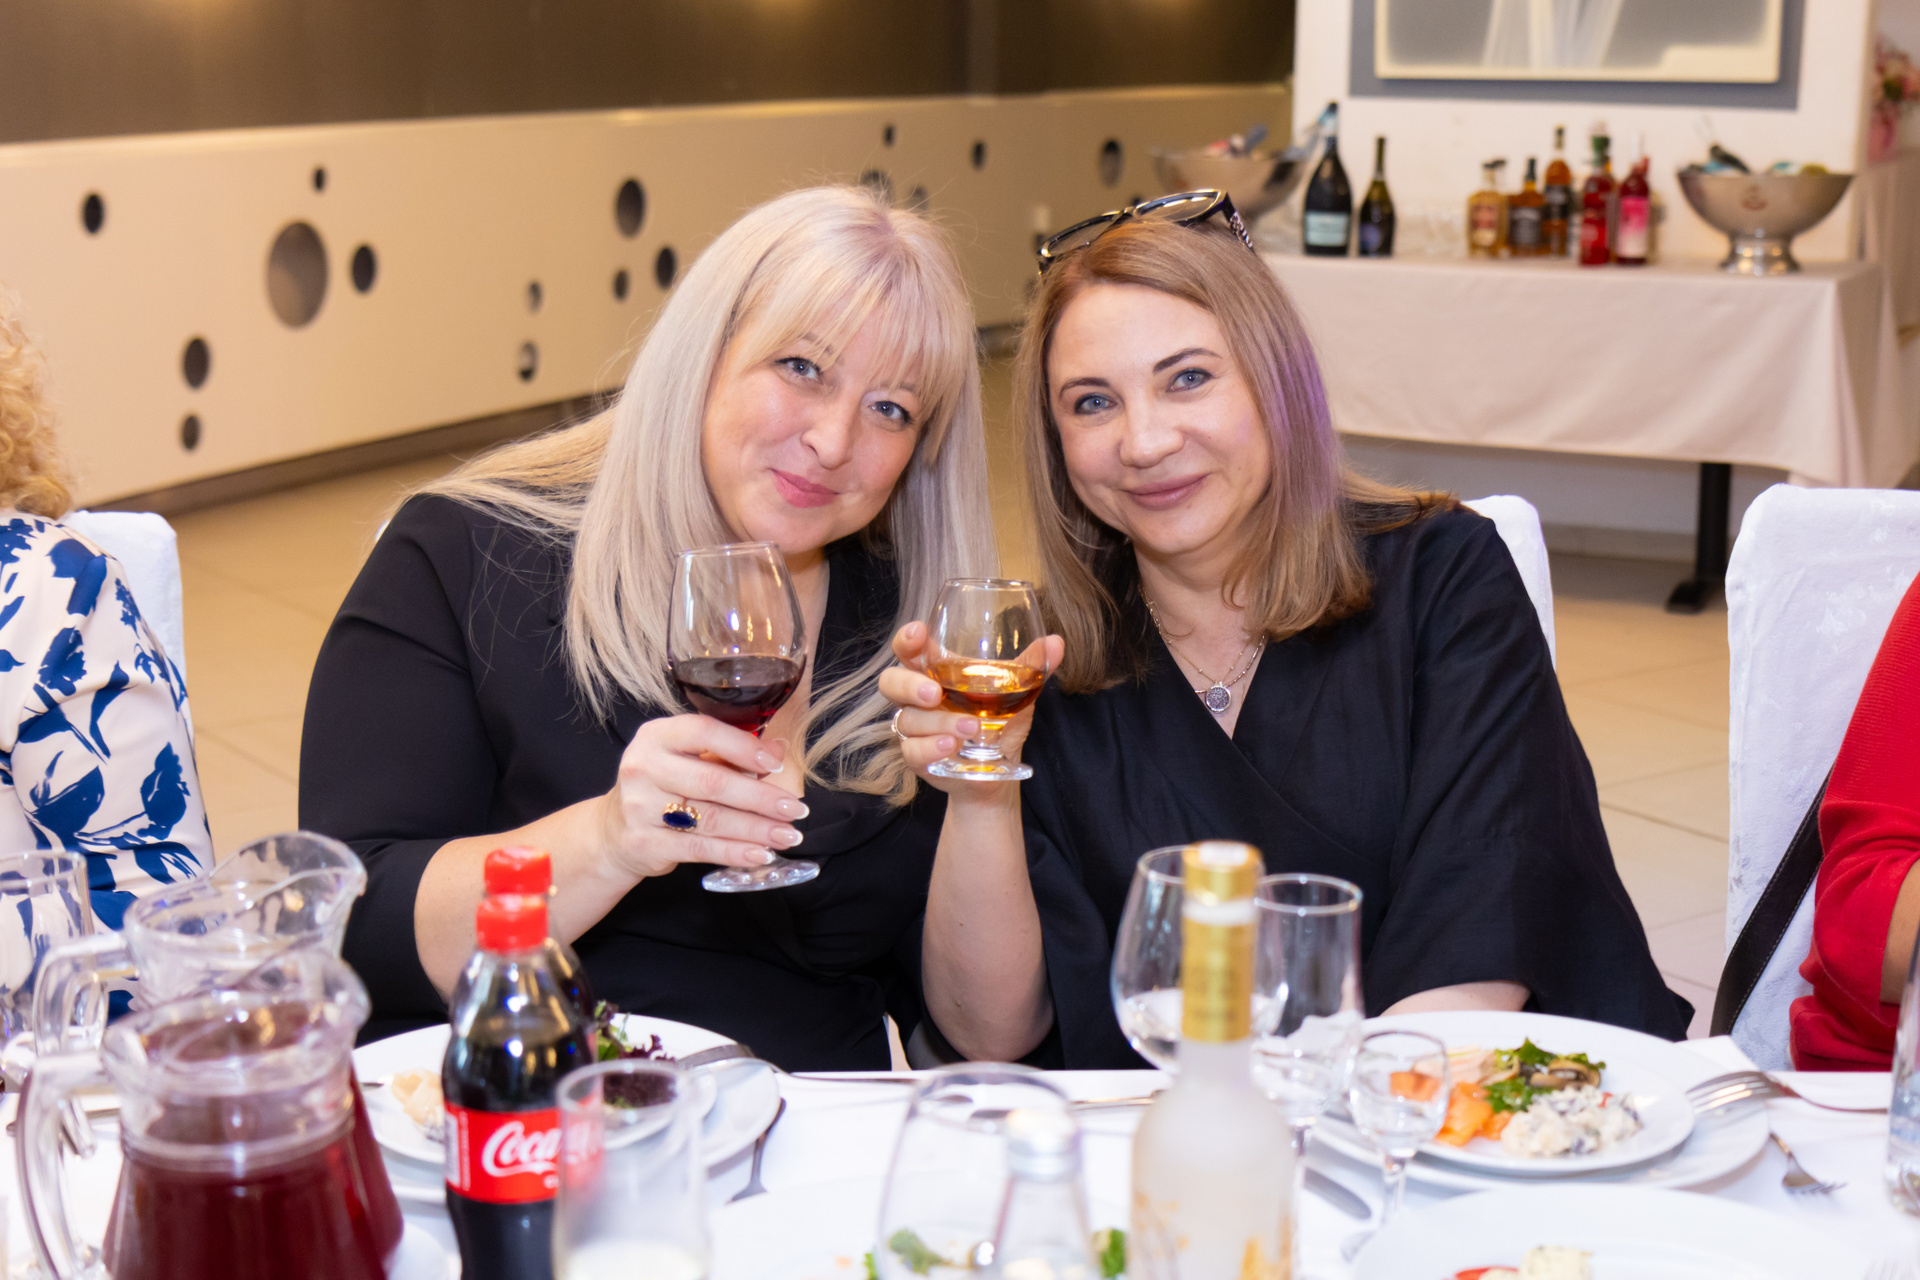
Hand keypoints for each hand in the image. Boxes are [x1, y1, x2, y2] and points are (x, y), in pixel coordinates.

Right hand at [598, 714, 810, 879]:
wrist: (615, 831)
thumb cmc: (663, 787)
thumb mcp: (689, 760)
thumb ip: (730, 753)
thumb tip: (779, 750)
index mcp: (656, 736)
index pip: (704, 732)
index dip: (744, 747)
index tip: (777, 764)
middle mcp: (643, 767)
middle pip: (713, 781)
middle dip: (761, 797)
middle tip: (795, 809)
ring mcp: (640, 807)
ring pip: (711, 818)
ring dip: (756, 829)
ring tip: (787, 835)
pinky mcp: (645, 843)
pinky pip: (700, 848)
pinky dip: (735, 852)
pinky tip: (760, 854)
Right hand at [878, 621, 1063, 797]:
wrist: (996, 770)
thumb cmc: (999, 722)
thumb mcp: (1017, 692)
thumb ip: (1032, 666)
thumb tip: (1056, 642)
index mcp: (935, 672)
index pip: (909, 649)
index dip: (907, 639)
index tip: (918, 632)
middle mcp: (918, 698)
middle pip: (891, 682)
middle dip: (908, 684)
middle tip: (934, 693)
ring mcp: (914, 728)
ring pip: (907, 720)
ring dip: (939, 723)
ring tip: (971, 729)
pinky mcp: (916, 757)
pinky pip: (912, 751)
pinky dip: (932, 748)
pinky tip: (952, 747)